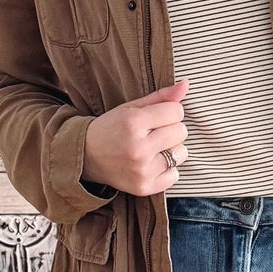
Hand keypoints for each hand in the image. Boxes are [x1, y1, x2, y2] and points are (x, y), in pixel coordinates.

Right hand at [82, 78, 188, 195]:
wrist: (86, 156)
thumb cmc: (112, 128)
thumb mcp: (131, 108)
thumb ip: (160, 96)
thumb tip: (186, 84)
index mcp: (133, 123)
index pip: (177, 112)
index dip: (169, 112)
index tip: (156, 117)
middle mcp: (138, 148)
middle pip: (181, 132)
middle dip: (171, 129)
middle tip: (153, 133)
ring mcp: (142, 170)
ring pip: (182, 153)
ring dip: (171, 150)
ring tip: (152, 149)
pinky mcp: (144, 187)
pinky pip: (175, 175)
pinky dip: (167, 170)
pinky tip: (151, 164)